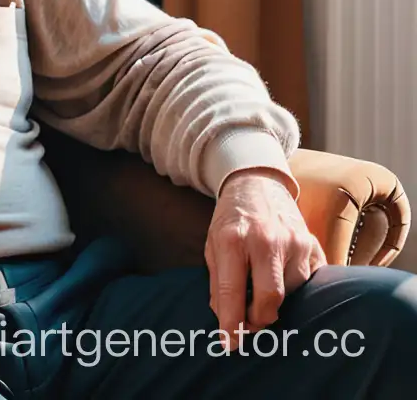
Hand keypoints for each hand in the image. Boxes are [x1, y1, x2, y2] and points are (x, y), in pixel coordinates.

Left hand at [205, 169, 325, 340]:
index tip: (230, 342)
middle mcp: (267, 239)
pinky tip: (283, 276)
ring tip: (263, 284)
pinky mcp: (314, 244)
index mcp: (233, 239)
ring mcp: (295, 241)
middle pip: (271, 298)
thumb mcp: (212, 244)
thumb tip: (223, 316)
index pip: (233, 290)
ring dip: (277, 299)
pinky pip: (312, 282)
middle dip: (259, 318)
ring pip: (293, 292)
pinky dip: (297, 288)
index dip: (231, 321)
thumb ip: (217, 281)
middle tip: (249, 322)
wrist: (257, 184)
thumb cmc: (231, 218)